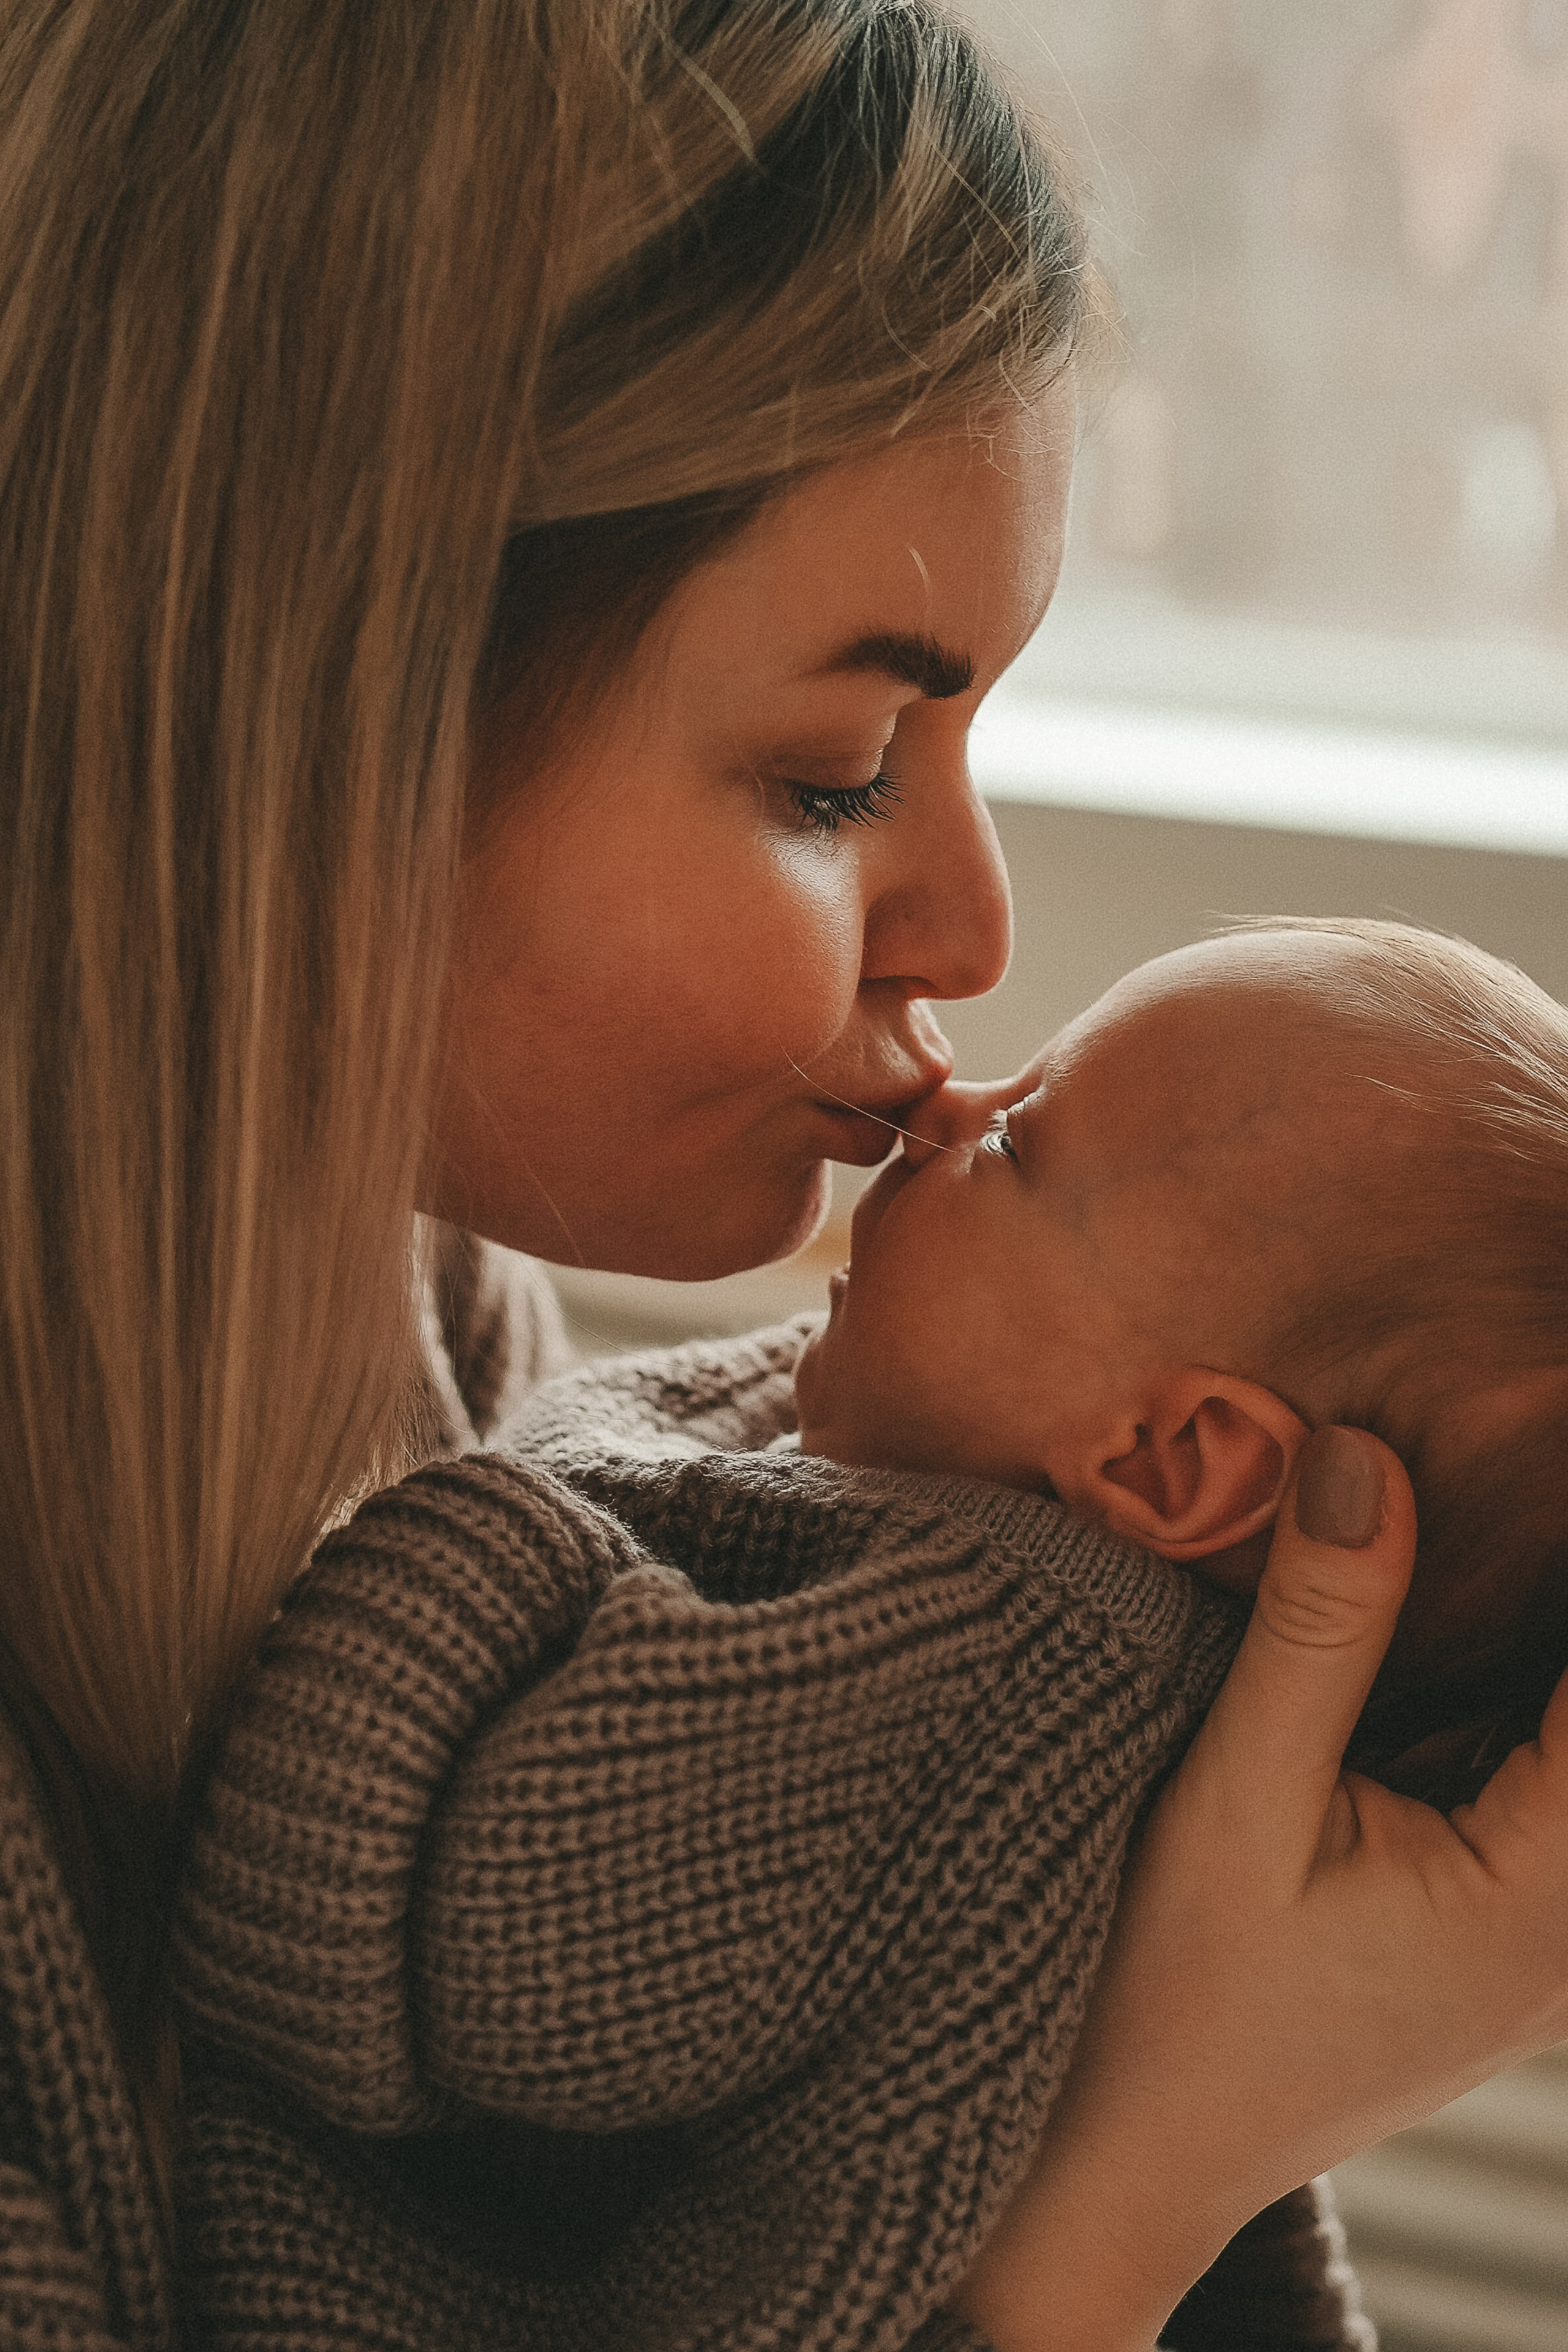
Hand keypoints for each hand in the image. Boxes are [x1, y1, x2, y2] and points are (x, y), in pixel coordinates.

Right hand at [953, 1426, 1567, 2350]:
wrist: (1110, 2172)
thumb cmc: (1160, 2009)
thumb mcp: (1230, 1803)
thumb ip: (1317, 1628)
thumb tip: (1363, 1452)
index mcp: (1547, 1900)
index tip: (1533, 1431)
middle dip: (1537, 1575)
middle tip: (1499, 1452)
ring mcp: (1537, 1934)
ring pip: (1554, 1730)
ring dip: (1515, 1623)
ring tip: (1472, 1497)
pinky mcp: (1487, 1923)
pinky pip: (1520, 1769)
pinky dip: (1487, 1681)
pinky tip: (1420, 1604)